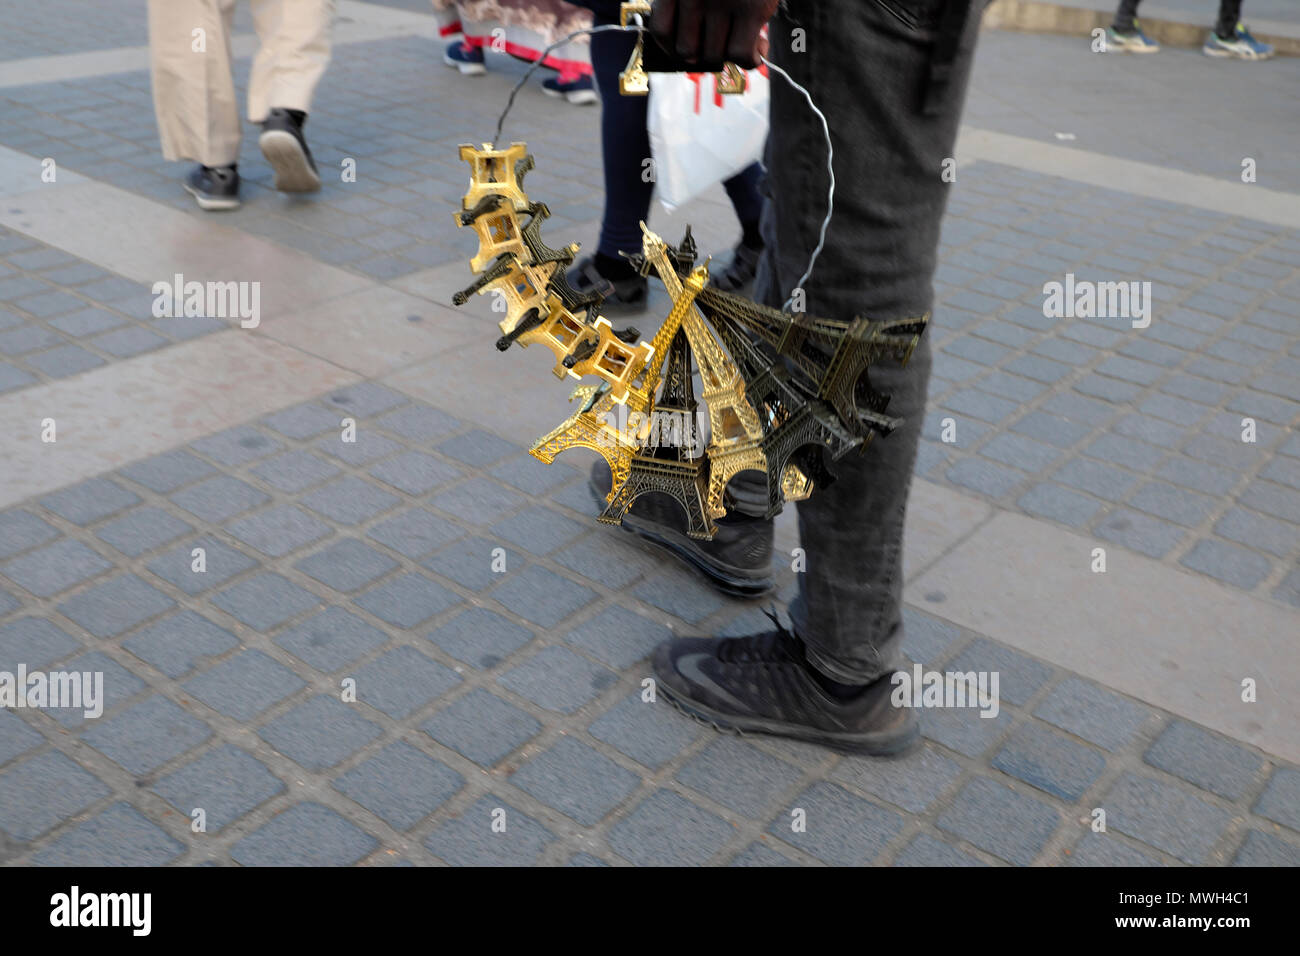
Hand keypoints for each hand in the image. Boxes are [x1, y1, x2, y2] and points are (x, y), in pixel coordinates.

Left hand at [649, 0, 778, 68]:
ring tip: (746, 39)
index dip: (672, 47)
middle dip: (704, 52)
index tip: (687, 47)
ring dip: (729, 55)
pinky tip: (759, 46)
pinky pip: (741, 54)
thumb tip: (692, 50)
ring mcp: (721, 2)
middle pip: (687, 50)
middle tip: (721, 42)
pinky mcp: (752, 9)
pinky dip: (749, 59)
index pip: (661, 31)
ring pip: (714, 55)